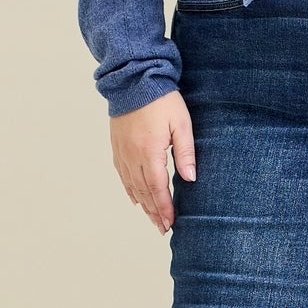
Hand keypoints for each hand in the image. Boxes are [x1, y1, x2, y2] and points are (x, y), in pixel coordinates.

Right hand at [109, 90, 196, 232]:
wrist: (134, 79)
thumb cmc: (162, 99)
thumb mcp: (181, 124)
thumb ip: (186, 152)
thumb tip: (190, 179)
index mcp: (150, 152)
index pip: (158, 188)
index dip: (164, 208)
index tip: (170, 224)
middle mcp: (132, 155)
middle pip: (143, 191)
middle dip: (154, 212)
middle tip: (163, 229)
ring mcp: (122, 151)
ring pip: (132, 185)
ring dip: (143, 204)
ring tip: (152, 219)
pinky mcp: (117, 145)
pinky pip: (122, 174)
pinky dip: (129, 189)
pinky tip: (135, 198)